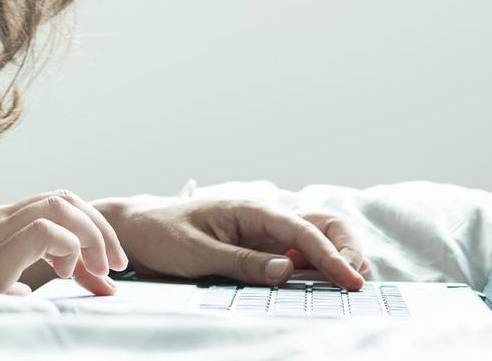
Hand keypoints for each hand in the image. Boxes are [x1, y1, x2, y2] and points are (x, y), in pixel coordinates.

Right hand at [0, 190, 129, 296]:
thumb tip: (26, 290)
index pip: (48, 209)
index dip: (83, 234)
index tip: (100, 272)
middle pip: (61, 198)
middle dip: (99, 227)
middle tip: (117, 266)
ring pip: (57, 204)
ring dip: (91, 235)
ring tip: (104, 270)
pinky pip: (43, 231)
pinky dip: (69, 248)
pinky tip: (68, 276)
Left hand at [104, 195, 369, 289]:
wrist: (136, 229)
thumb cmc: (162, 235)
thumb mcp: (198, 253)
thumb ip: (243, 262)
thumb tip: (286, 271)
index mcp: (250, 209)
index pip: (303, 231)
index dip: (331, 257)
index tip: (351, 282)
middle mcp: (261, 215)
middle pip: (319, 225)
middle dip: (344, 249)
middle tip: (355, 282)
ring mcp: (261, 229)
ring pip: (311, 238)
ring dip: (333, 256)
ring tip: (347, 281)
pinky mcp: (256, 244)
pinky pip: (293, 252)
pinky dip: (313, 265)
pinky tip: (322, 281)